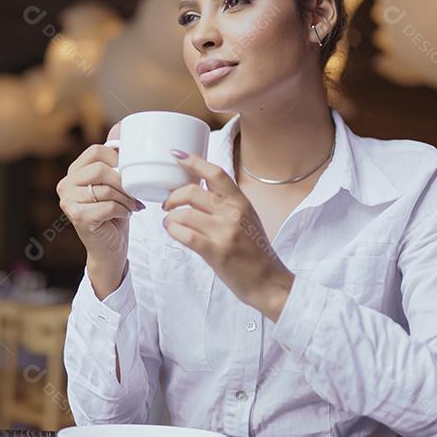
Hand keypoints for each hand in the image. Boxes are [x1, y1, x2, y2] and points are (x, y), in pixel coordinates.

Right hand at [57, 123, 143, 297]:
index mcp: (74, 171)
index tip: (131, 173)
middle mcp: (65, 185)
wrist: (110, 249)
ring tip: (133, 205)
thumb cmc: (115, 214)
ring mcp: (68, 202)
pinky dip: (122, 210)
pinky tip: (127, 215)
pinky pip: (107, 206)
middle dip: (124, 181)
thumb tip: (122, 125)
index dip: (119, 159)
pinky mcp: (77, 218)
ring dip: (126, 197)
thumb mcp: (117, 183)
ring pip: (105, 188)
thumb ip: (116, 158)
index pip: (96, 151)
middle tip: (135, 193)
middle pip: (100, 168)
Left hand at [161, 149, 294, 320]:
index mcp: (242, 202)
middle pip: (192, 192)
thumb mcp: (247, 218)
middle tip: (167, 204)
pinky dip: (173, 231)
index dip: (193, 161)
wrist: (268, 282)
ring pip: (184, 214)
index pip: (216, 173)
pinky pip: (185, 235)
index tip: (176, 155)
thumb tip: (197, 190)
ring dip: (170, 217)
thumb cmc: (255, 252)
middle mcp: (233, 214)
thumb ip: (226, 204)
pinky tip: (173, 232)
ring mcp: (225, 233)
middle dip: (173, 196)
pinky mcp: (216, 252)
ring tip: (170, 222)